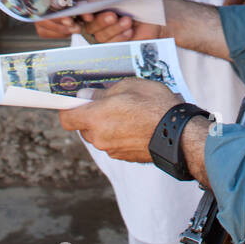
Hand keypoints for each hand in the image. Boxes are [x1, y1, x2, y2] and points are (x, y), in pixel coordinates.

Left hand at [58, 78, 180, 162]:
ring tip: (127, 112)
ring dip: (107, 126)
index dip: (69, 109)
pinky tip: (136, 125)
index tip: (76, 101)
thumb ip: (102, 93)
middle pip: (84, 127)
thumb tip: (87, 96)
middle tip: (107, 102)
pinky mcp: (125, 157)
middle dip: (91, 116)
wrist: (178, 134)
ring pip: (100, 136)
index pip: (67, 118)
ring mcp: (112, 150)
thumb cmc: (153, 105)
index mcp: (94, 118)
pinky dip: (120, 135)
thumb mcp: (128, 86)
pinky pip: (115, 144)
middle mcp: (99, 138)